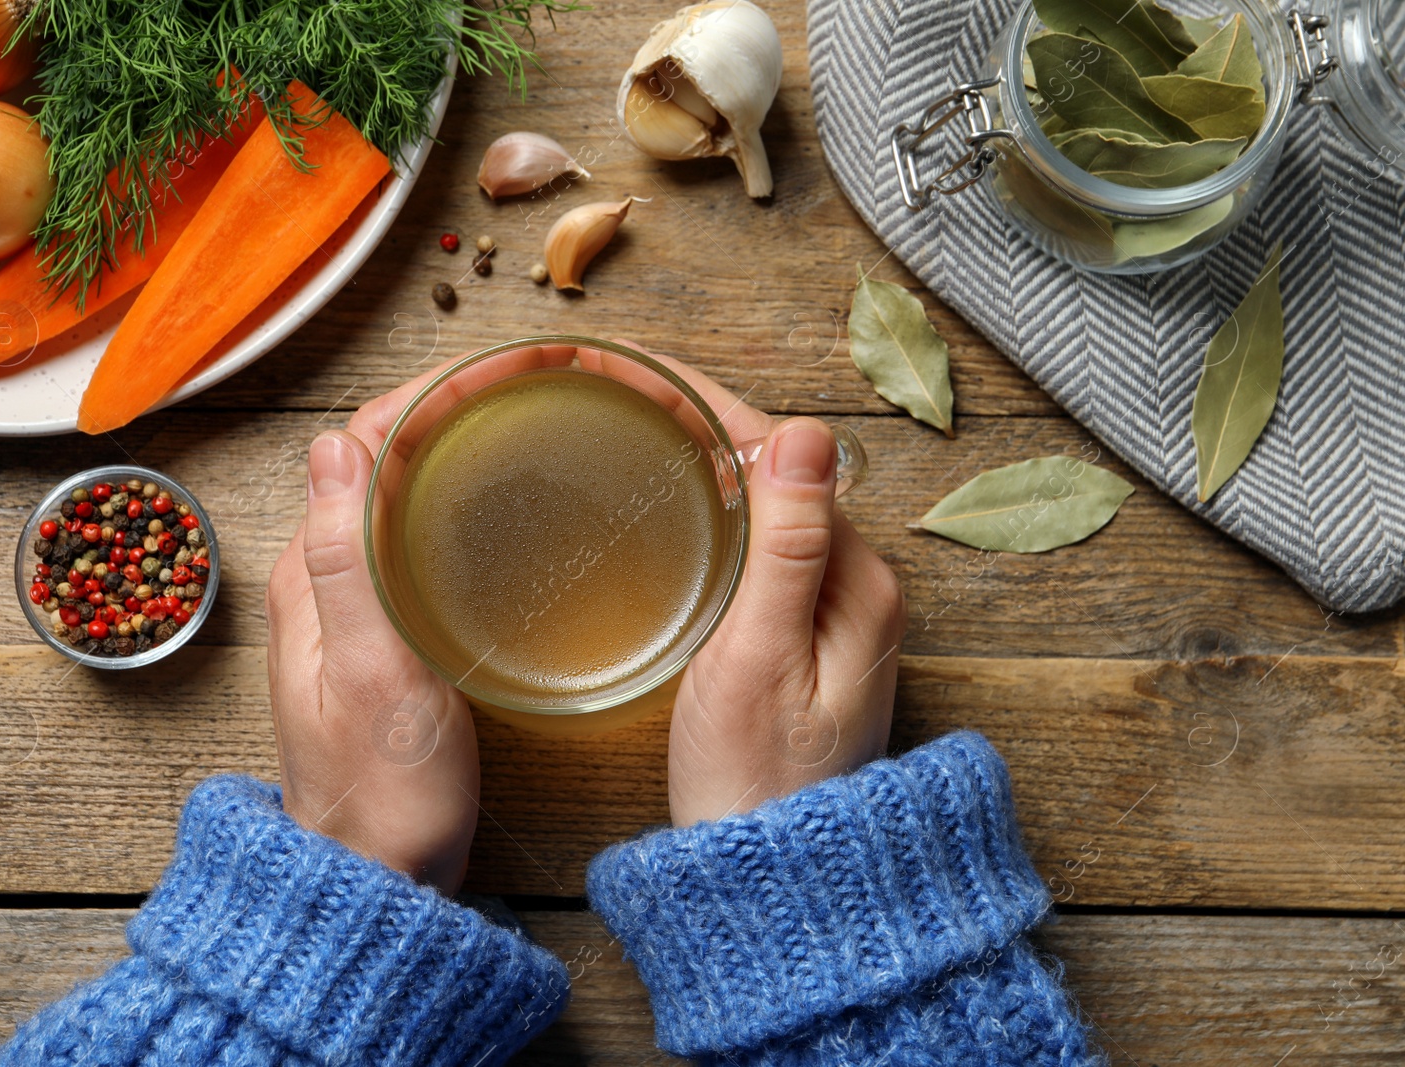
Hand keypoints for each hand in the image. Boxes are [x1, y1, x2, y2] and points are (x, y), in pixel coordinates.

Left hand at [263, 343, 591, 892]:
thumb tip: (333, 443)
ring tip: (538, 419)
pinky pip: (425, 540)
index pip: (363, 442)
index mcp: (314, 574)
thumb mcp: (368, 672)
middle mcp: (328, 579)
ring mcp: (360, 608)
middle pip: (388, 458)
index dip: (431, 391)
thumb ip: (346, 562)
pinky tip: (516, 509)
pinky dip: (467, 502)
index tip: (505, 366)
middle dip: (455, 405)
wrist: (381, 880)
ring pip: (409, 496)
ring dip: (461, 446)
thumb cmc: (382, 792)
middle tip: (541, 381)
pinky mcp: (395, 636)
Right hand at [623, 348, 906, 826]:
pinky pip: (762, 546)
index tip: (639, 371)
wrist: (777, 881)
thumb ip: (787, 547)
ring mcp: (834, 614)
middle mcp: (859, 587)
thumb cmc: (757, 783)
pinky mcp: (805, 640)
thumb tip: (806, 430)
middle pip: (779, 470)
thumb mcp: (761, 659)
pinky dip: (714, 512)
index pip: (785, 455)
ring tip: (632, 427)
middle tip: (618, 391)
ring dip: (708, 461)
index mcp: (858, 581)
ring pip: (768, 506)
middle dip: (704, 421)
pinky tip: (669, 507)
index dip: (710, 404)